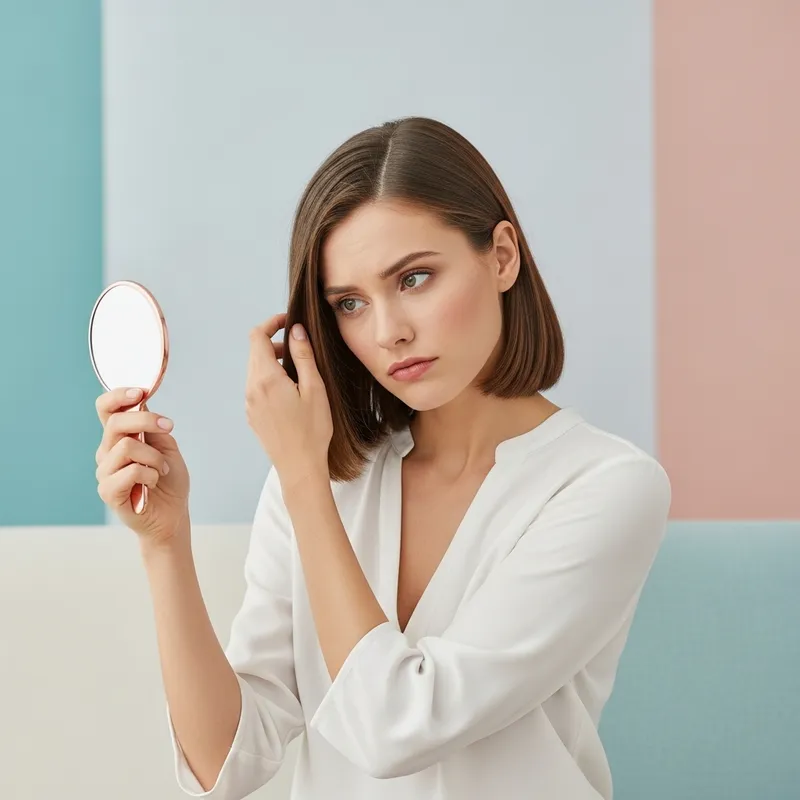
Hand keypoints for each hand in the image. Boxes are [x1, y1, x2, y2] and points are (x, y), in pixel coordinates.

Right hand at [95, 387, 190, 546]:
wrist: (172, 515)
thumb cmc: (169, 482)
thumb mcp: (167, 447)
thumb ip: (154, 428)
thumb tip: (142, 406)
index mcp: (119, 438)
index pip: (106, 409)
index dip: (119, 396)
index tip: (141, 393)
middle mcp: (106, 452)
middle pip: (116, 423)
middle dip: (147, 421)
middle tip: (168, 427)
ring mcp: (105, 472)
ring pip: (127, 447)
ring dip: (155, 457)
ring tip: (162, 470)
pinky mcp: (108, 491)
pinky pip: (130, 471)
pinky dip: (151, 474)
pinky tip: (153, 483)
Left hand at [245, 313, 332, 484]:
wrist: (299, 467)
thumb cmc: (312, 430)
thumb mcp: (314, 388)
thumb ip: (303, 356)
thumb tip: (296, 330)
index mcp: (266, 378)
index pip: (257, 336)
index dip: (271, 323)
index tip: (288, 320)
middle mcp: (251, 388)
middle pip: (255, 352)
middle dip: (274, 343)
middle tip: (299, 349)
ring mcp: (249, 403)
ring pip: (255, 370)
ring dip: (272, 362)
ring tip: (298, 373)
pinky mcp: (252, 415)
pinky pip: (256, 387)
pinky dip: (270, 379)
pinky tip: (290, 393)